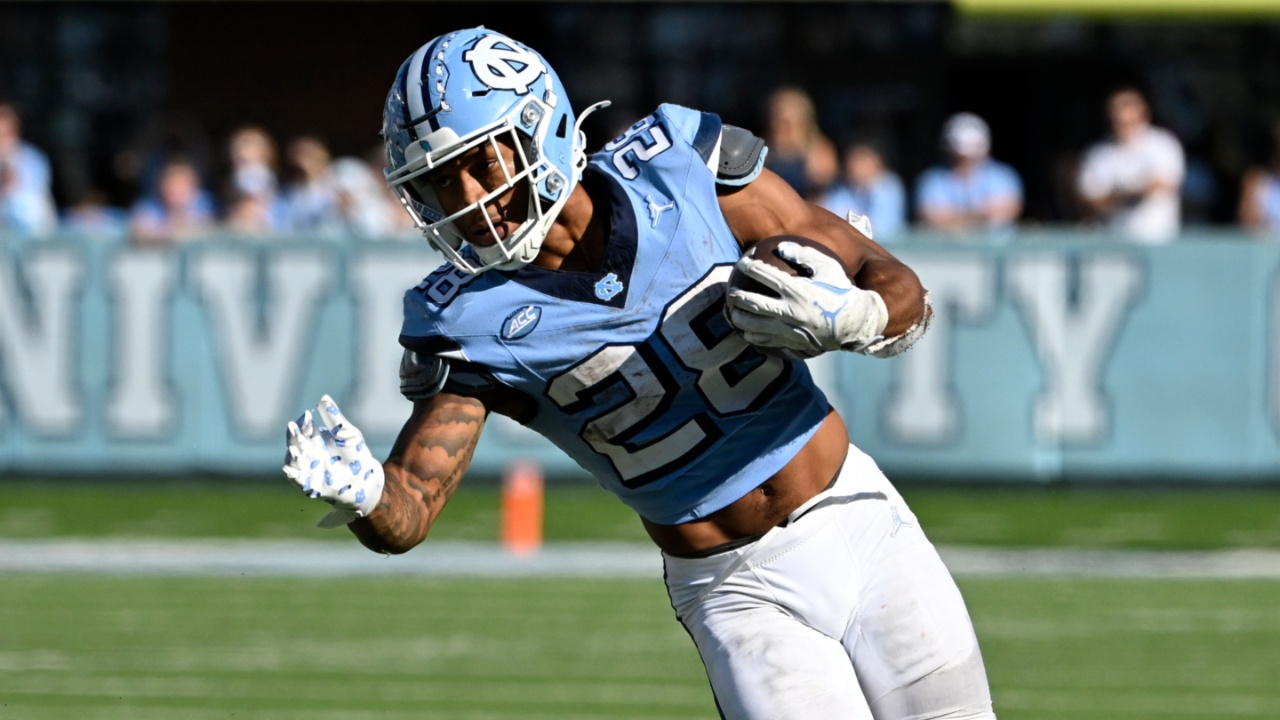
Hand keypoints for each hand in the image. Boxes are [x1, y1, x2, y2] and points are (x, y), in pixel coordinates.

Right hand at [283, 394, 384, 527]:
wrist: (366, 479)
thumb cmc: (355, 454)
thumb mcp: (346, 433)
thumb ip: (334, 418)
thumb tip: (323, 397)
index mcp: (315, 439)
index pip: (305, 428)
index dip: (304, 422)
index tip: (307, 415)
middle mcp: (308, 453)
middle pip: (295, 442)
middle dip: (293, 435)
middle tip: (293, 427)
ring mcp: (307, 469)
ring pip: (293, 461)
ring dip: (291, 455)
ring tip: (294, 449)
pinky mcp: (311, 485)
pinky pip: (298, 481)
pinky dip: (292, 476)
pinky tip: (289, 470)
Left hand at [725, 240, 887, 356]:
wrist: (856, 322)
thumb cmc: (843, 290)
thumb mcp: (829, 267)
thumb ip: (805, 254)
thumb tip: (781, 247)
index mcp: (796, 289)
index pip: (764, 275)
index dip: (749, 267)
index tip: (743, 262)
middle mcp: (789, 310)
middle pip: (752, 303)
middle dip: (737, 297)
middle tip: (731, 292)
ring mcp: (789, 329)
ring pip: (754, 326)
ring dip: (739, 319)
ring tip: (733, 313)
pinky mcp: (792, 342)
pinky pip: (765, 341)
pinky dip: (752, 336)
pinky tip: (747, 332)